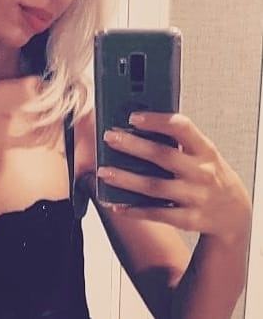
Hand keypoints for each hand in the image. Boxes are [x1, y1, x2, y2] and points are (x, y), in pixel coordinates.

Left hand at [97, 112, 251, 246]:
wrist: (234, 212)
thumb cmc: (208, 173)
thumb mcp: (201, 152)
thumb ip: (176, 140)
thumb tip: (137, 124)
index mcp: (204, 150)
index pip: (182, 128)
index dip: (157, 121)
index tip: (133, 117)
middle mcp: (201, 172)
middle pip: (162, 156)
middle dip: (133, 146)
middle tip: (109, 138)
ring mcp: (195, 197)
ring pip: (155, 186)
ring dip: (126, 179)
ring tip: (103, 171)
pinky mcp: (189, 219)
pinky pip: (157, 214)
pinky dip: (135, 210)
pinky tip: (117, 203)